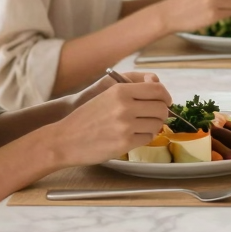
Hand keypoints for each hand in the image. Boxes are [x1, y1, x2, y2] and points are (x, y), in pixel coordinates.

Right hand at [49, 77, 171, 166]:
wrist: (65, 140)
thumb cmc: (86, 117)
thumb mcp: (107, 96)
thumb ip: (133, 90)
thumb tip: (159, 88)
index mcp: (120, 90)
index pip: (157, 90)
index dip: (165, 96)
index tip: (165, 102)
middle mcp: (125, 106)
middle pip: (161, 108)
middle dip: (161, 113)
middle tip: (153, 117)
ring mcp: (125, 125)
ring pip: (157, 124)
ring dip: (153, 126)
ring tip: (139, 127)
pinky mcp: (125, 143)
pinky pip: (148, 138)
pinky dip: (144, 137)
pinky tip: (133, 136)